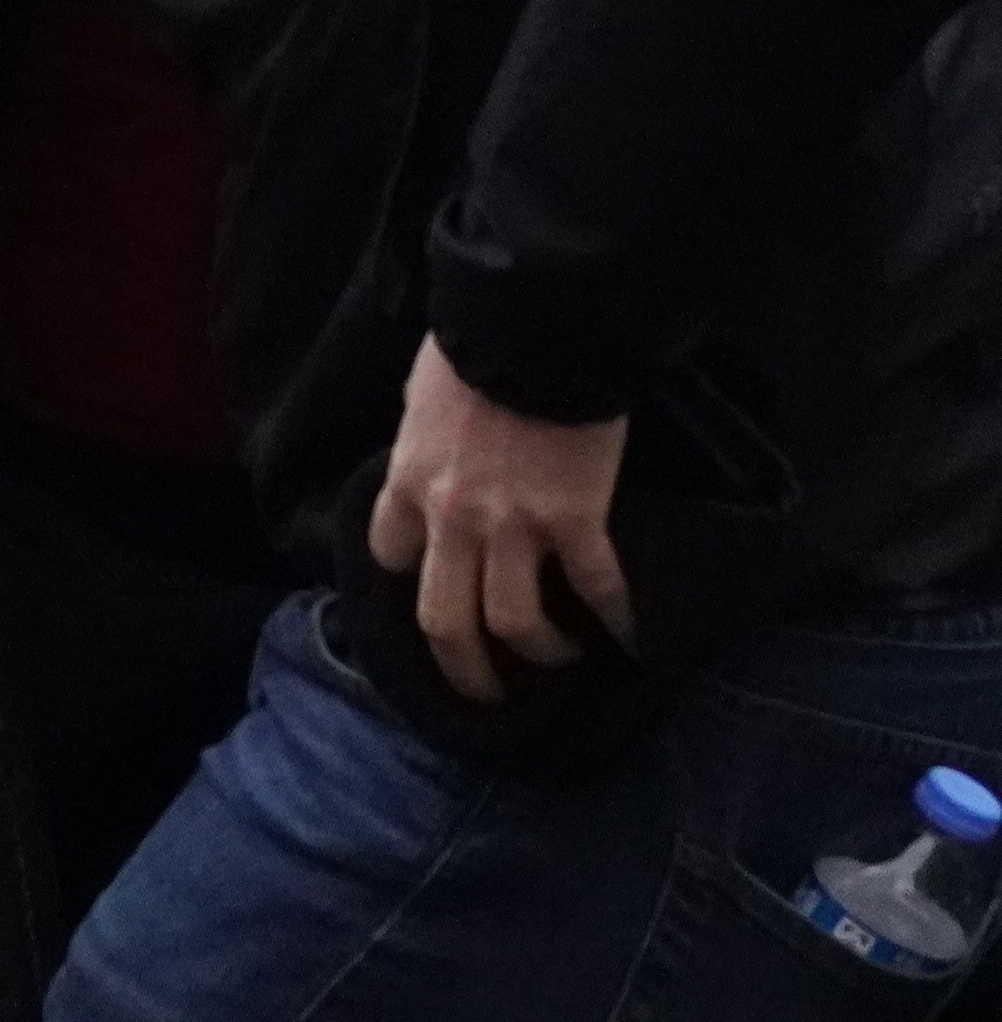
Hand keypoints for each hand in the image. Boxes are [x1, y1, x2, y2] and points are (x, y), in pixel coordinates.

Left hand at [371, 335, 634, 706]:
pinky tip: (632, 639)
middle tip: (486, 690)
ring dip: (540, 652)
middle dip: (464, 667)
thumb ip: (423, 437)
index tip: (435, 592)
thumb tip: (431, 446)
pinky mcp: (575, 522)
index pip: (390, 555)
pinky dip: (617, 622)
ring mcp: (513, 526)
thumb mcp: (421, 396)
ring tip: (561, 657)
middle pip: (444, 620)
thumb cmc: (473, 349)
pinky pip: (597, 589)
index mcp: (408, 484)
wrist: (531, 330)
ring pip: (516, 621)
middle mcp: (451, 519)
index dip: (411, 580)